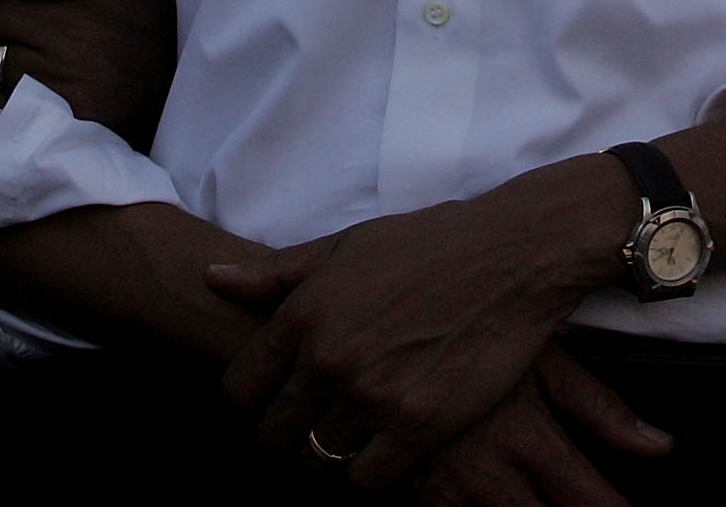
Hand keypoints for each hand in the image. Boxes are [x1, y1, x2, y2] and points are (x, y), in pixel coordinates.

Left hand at [204, 157, 627, 487]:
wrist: (513, 254)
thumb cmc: (429, 244)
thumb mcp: (344, 246)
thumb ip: (275, 272)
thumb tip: (211, 277)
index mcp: (303, 313)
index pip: (239, 390)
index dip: (252, 405)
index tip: (276, 404)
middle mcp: (329, 356)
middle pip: (274, 436)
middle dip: (288, 439)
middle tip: (315, 431)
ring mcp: (374, 393)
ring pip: (320, 460)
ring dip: (333, 458)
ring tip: (354, 442)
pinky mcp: (419, 424)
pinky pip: (370, 481)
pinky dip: (374, 476)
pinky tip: (390, 454)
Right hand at [409, 350, 667, 506]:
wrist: (387, 323)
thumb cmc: (478, 332)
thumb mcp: (544, 363)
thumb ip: (602, 411)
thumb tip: (661, 447)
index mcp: (528, 438)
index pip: (587, 499)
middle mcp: (489, 472)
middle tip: (582, 501)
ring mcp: (448, 489)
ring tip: (528, 490)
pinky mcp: (414, 495)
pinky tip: (494, 495)